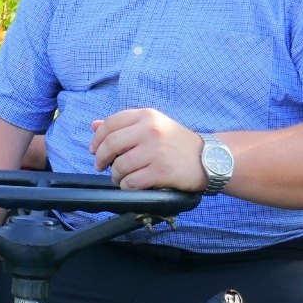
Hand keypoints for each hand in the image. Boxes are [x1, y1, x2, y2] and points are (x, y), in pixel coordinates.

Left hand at [89, 108, 206, 191]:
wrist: (208, 158)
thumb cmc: (177, 143)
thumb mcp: (153, 125)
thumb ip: (124, 126)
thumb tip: (94, 125)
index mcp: (147, 116)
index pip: (110, 123)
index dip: (97, 139)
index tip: (94, 150)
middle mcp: (150, 130)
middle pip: (110, 144)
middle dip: (101, 159)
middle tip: (101, 166)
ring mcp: (155, 151)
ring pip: (119, 166)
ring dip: (115, 176)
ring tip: (120, 178)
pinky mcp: (161, 171)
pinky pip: (131, 182)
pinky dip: (126, 186)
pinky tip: (131, 185)